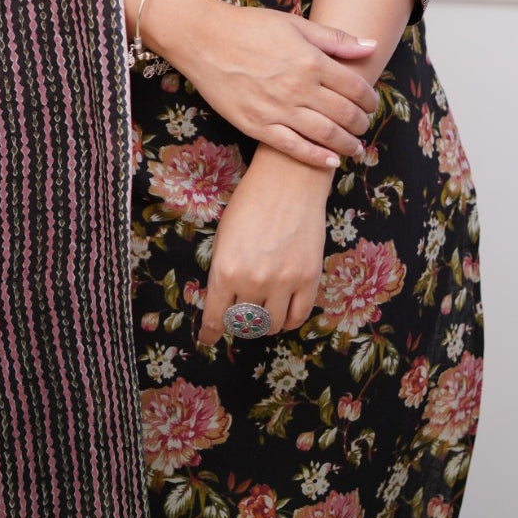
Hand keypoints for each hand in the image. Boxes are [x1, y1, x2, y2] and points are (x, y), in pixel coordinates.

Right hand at [157, 0, 379, 168]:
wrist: (204, 40)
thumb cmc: (250, 27)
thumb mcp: (295, 24)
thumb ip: (335, 39)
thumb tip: (371, 46)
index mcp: (311, 61)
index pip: (355, 88)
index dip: (369, 99)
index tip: (371, 103)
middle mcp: (298, 88)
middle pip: (345, 114)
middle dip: (361, 124)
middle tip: (364, 126)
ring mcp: (278, 110)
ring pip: (325, 135)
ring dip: (347, 144)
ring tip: (355, 148)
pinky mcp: (257, 126)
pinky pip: (294, 148)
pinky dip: (317, 158)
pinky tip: (330, 161)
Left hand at [197, 148, 328, 345]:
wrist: (289, 180)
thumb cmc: (250, 202)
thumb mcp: (224, 237)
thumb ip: (223, 272)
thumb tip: (224, 302)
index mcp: (225, 270)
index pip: (216, 318)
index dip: (210, 333)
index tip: (209, 338)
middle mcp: (253, 282)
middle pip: (244, 323)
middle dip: (239, 322)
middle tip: (240, 313)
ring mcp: (283, 282)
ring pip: (271, 324)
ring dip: (264, 323)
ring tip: (263, 311)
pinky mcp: (309, 278)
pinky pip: (298, 316)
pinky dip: (289, 320)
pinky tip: (284, 312)